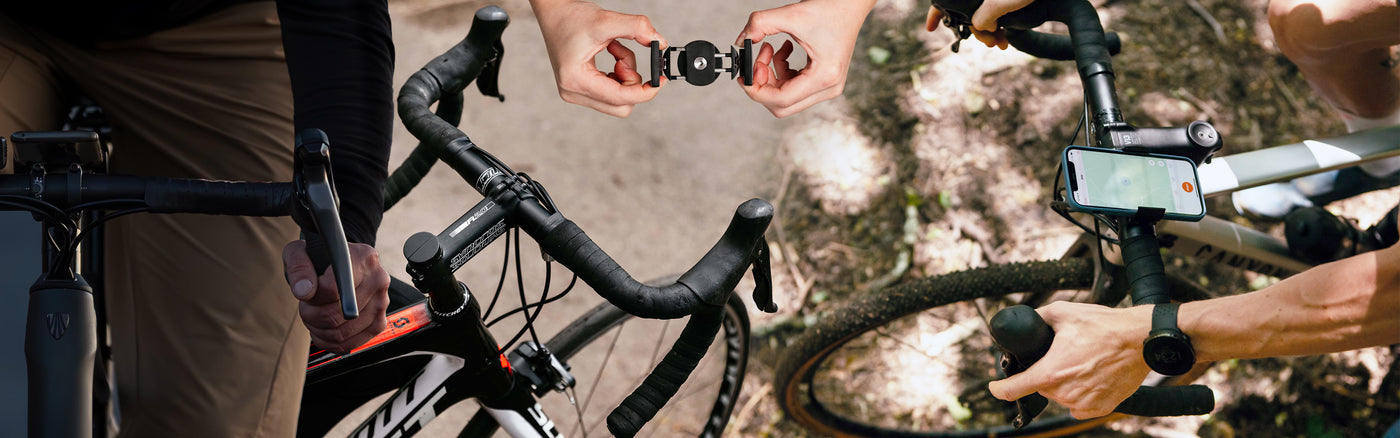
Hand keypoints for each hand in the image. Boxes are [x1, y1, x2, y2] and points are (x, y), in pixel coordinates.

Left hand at [283, 240, 390, 353]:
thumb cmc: (320, 257)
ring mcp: (381, 304)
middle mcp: (378, 280)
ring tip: (314, 314)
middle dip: (312, 315)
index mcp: (363, 258)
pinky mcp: (378, 323)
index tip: (306, 292)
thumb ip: (299, 267)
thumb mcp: (300, 251)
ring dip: (318, 329)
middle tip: (306, 306)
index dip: (313, 297)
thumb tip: (304, 291)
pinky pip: (350, 344)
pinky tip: (323, 328)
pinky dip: (329, 341)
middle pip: (337, 314)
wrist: (340, 263)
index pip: (333, 288)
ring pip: (341, 332)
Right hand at [532, 0, 664, 116]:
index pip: (621, 98)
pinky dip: (618, 75)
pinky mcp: (580, 88)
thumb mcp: (606, 20)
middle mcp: (573, 92)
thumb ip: (637, 28)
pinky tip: (611, 55)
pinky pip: (611, 93)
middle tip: (624, 57)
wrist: (553, 13)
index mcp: (576, 81)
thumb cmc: (572, 17)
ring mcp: (576, 92)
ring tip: (615, 50)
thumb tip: (660, 43)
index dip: (646, 91)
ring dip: (625, 75)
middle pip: (621, 105)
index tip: (661, 80)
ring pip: (618, 100)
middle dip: (632, 82)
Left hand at [737, 0, 874, 117]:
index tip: (745, 74)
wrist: (850, 4)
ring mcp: (828, 87)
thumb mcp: (790, 14)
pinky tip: (784, 51)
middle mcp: (829, 87)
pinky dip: (782, 72)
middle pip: (782, 106)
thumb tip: (740, 43)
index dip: (757, 90)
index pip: (781, 100)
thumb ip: (759, 25)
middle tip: (757, 61)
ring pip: (786, 98)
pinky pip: (794, 88)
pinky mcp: (824, 81)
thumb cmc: (829, 8)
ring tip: (770, 49)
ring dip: (772, 76)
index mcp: (824, 77)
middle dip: (763, 85)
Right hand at [925, 0, 1041, 48]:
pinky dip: (999, 26)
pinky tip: (1004, 39)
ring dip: (989, 32)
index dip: (935, 13)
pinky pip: (997, 14)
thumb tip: (981, 28)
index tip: (930, 28)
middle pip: (967, 10)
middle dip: (976, 30)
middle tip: (990, 43)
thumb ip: (982, 18)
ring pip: (983, 14)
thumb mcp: (999, 4)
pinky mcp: (1008, 1)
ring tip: (1001, 44)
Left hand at [987, 302, 1153, 418]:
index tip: (995, 387)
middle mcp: (1064, 392)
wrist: (1140, 340)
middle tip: (1064, 354)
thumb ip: (1038, 316)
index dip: (999, 389)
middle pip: (1041, 386)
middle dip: (1046, 371)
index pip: (1013, 389)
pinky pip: (1078, 404)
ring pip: (1060, 394)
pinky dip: (1079, 393)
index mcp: (1050, 372)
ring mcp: (1083, 402)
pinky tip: (1090, 376)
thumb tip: (1027, 318)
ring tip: (1082, 361)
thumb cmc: (1105, 326)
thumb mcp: (1063, 312)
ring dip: (1064, 382)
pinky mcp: (1100, 407)